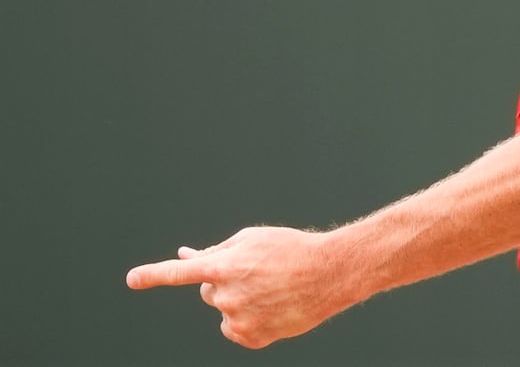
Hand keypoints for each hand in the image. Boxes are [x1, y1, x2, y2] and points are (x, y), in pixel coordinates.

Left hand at [126, 226, 353, 348]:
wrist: (329, 273)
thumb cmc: (291, 249)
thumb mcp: (253, 239)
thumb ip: (216, 250)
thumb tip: (185, 255)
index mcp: (225, 265)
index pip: (180, 272)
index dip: (153, 275)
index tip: (132, 279)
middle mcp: (227, 294)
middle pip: (208, 290)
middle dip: (225, 282)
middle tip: (258, 274)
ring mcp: (238, 318)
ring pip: (224, 310)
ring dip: (239, 301)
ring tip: (272, 289)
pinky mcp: (251, 337)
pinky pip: (235, 329)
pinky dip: (248, 320)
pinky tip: (272, 308)